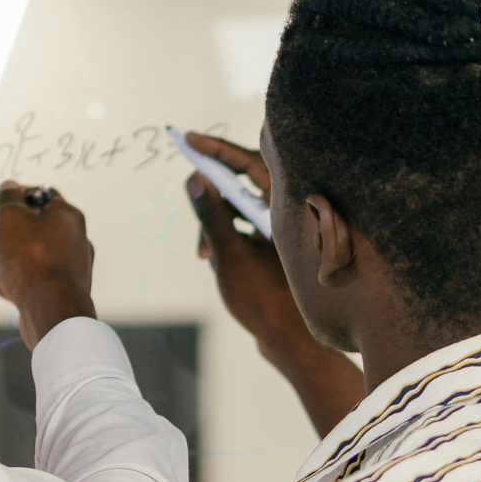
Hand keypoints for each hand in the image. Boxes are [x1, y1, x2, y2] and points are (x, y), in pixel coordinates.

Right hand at [0, 180, 97, 347]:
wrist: (49, 309)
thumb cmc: (30, 257)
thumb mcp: (10, 216)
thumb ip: (7, 198)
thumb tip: (10, 186)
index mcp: (66, 216)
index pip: (40, 195)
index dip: (14, 197)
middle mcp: (69, 241)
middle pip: (28, 227)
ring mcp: (61, 270)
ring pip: (23, 254)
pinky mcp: (50, 294)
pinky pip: (25, 279)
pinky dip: (3, 274)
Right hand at [182, 134, 364, 434]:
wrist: (292, 342)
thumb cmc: (266, 300)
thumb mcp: (229, 254)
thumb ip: (211, 214)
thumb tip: (195, 179)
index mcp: (287, 205)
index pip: (249, 161)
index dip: (216, 148)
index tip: (188, 139)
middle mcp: (291, 211)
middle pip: (245, 182)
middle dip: (213, 192)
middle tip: (191, 191)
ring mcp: (286, 229)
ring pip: (243, 207)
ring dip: (218, 221)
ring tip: (205, 252)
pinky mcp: (280, 246)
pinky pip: (248, 226)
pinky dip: (228, 234)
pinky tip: (214, 258)